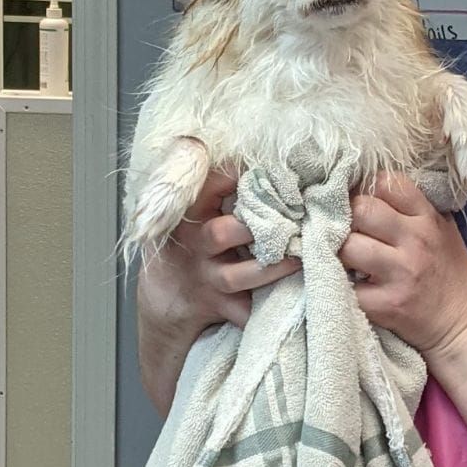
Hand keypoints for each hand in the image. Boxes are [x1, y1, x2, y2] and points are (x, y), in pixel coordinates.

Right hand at [137, 167, 300, 340]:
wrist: (167, 294)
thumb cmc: (190, 241)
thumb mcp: (189, 209)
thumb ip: (213, 183)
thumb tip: (242, 153)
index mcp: (189, 215)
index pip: (205, 189)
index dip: (230, 177)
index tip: (258, 171)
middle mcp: (197, 247)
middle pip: (221, 234)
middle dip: (254, 227)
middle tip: (290, 218)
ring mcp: (209, 279)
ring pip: (238, 276)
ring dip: (271, 267)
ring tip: (299, 256)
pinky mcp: (222, 306)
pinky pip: (245, 312)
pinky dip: (269, 310)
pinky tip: (295, 300)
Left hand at [340, 172, 466, 361]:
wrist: (465, 325)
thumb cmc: (450, 276)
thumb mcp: (443, 232)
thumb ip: (414, 210)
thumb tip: (371, 190)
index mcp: (427, 219)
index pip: (387, 183)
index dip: (369, 190)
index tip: (365, 206)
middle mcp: (415, 241)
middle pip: (361, 209)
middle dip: (349, 219)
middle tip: (351, 234)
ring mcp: (400, 273)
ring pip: (347, 246)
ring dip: (341, 253)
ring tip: (349, 261)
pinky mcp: (386, 304)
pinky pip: (347, 286)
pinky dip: (344, 287)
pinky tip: (354, 287)